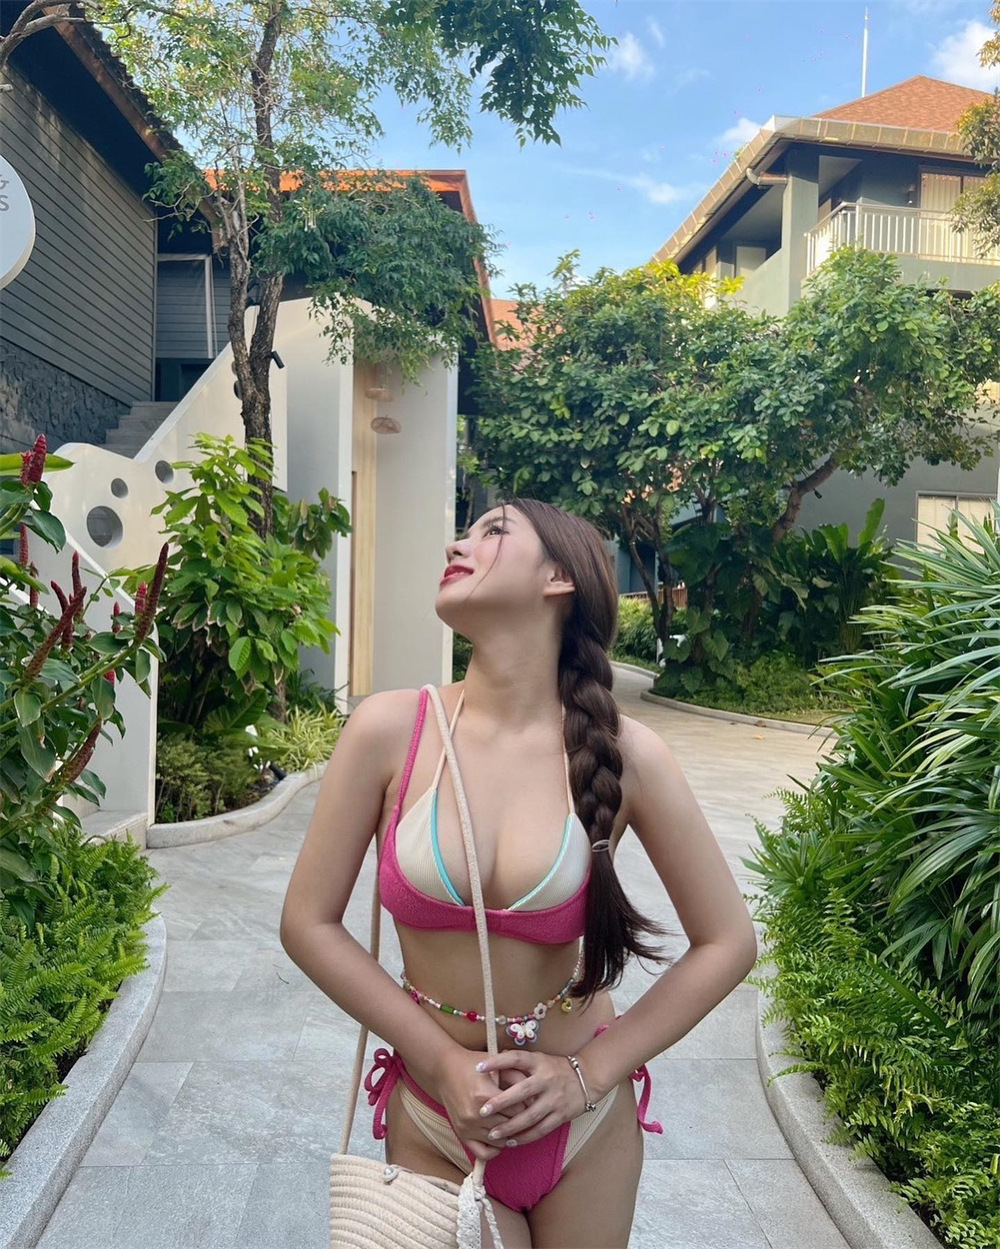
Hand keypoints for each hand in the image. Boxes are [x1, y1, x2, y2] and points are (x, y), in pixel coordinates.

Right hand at [430, 1046, 521, 1161]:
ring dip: (509, 1134)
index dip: (526, 1104)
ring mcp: (467, 1127)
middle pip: (510, 1126)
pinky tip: (499, 1138)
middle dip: (520, 1120)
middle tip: (526, 1114)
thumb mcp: (496, 1065)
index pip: (518, 1110)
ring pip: (500, 1141)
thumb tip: (535, 1097)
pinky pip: (483, 1153)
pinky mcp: (462, 1134)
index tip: (529, 1101)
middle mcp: (475, 1114)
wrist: (446, 1070)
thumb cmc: (473, 1065)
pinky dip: (494, 1150)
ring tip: (513, 1124)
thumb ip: (517, 1077)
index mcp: (484, 1095)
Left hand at [472, 1049, 592, 1146]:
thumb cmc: (555, 1068)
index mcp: (539, 1062)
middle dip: (501, 1102)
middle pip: (522, 1092)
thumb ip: (518, 1060)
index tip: (478, 1067)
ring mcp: (554, 1099)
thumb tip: (494, 1056)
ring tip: (493, 1134)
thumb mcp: (539, 1058)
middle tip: (482, 1111)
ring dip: (510, 1127)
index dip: (497, 1062)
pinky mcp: (560, 1115)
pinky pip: (541, 1130)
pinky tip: (511, 1142)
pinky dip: (525, 1137)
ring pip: (530, 1116)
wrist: (587, 1078)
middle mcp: (546, 1080)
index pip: (516, 1058)